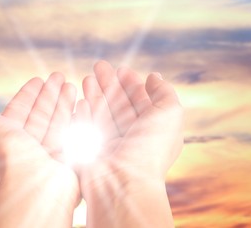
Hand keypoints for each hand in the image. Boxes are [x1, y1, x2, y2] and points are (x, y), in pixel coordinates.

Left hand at [0, 73, 79, 226]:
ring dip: (64, 102)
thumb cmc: (9, 155)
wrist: (35, 184)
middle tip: (59, 76)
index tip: (38, 79)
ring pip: (58, 121)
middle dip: (49, 94)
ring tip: (71, 84)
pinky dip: (78, 118)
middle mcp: (30, 146)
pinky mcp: (69, 158)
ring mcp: (50, 152)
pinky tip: (83, 103)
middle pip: (41, 113)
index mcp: (10, 139)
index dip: (28, 94)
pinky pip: (74, 133)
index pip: (20, 110)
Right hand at [77, 61, 182, 226]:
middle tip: (99, 66)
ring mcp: (110, 144)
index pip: (141, 102)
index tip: (122, 69)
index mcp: (151, 131)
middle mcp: (131, 137)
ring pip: (101, 113)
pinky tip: (81, 100)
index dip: (132, 84)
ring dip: (95, 94)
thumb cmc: (148, 150)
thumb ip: (164, 93)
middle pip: (119, 104)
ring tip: (87, 77)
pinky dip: (84, 113)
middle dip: (109, 84)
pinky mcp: (92, 150)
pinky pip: (87, 127)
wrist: (122, 184)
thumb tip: (154, 77)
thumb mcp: (169, 115)